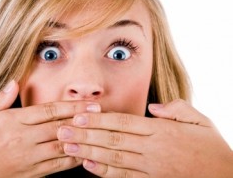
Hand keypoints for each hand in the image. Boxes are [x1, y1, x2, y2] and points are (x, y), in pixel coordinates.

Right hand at [0, 80, 100, 177]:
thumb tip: (14, 82)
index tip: (87, 103)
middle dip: (82, 119)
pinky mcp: (30, 174)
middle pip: (60, 126)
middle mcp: (23, 138)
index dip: (71, 106)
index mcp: (12, 121)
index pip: (48, 111)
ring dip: (82, 138)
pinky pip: (56, 165)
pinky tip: (84, 153)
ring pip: (61, 146)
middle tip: (101, 114)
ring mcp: (27, 158)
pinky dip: (72, 159)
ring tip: (99, 132)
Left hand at [57, 99, 232, 177]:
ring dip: (88, 151)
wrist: (227, 177)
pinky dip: (104, 172)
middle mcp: (152, 148)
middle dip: (85, 134)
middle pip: (112, 139)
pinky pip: (124, 176)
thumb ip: (176, 109)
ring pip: (113, 158)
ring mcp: (150, 167)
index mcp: (161, 130)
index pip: (123, 122)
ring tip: (67, 146)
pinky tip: (87, 166)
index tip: (78, 115)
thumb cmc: (212, 147)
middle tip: (62, 130)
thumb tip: (153, 107)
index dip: (98, 119)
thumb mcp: (199, 120)